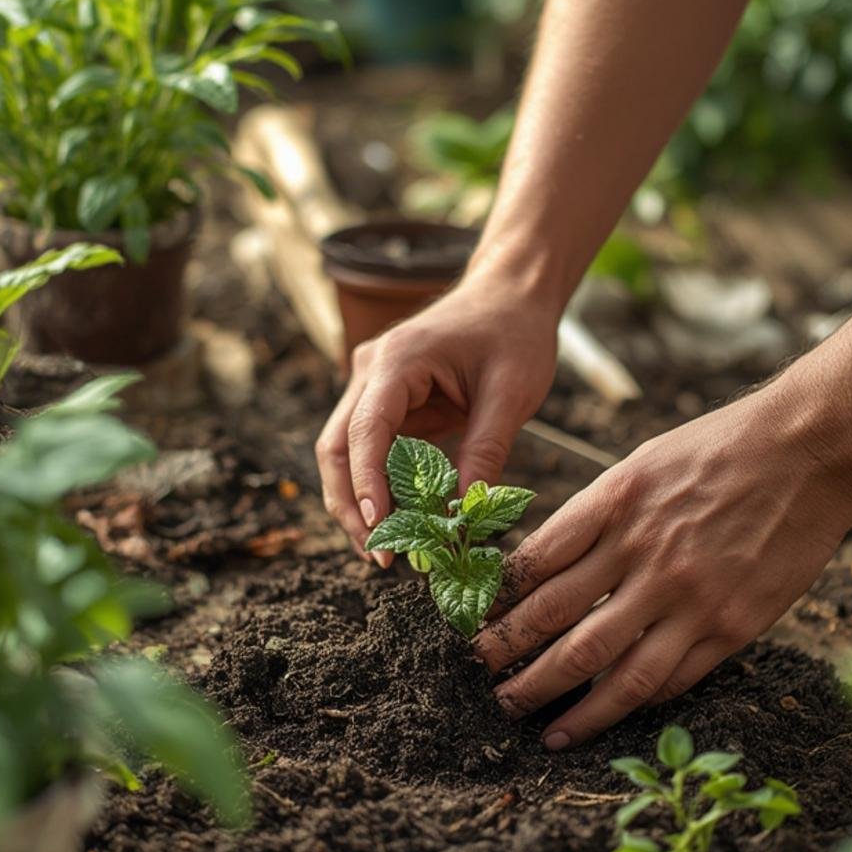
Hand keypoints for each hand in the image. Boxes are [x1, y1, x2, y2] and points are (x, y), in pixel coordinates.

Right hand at [315, 279, 557, 555]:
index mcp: (396, 360)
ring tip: (385, 550)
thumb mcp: (511, 394)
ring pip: (345, 454)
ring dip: (359, 503)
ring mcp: (373, 387)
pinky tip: (400, 523)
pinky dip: (380, 489)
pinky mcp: (387, 404)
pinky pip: (371, 453)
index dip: (367, 485)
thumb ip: (485, 452)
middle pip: (336, 448)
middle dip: (350, 506)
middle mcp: (370, 372)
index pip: (365, 431)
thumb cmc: (515, 333)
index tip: (380, 529)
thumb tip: (462, 515)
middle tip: (379, 556)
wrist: (512, 294)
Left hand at [475, 387, 851, 747]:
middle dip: (511, 658)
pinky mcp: (731, 625)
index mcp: (615, 504)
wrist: (810, 449)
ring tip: (536, 727)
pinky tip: (605, 716)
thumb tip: (539, 567)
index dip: (497, 603)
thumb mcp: (641, 463)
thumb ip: (594, 516)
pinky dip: (630, 702)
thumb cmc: (720, 448)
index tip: (472, 626)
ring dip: (563, 703)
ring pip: (609, 668)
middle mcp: (644, 553)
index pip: (535, 564)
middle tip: (482, 683)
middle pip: (557, 621)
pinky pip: (669, 678)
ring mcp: (689, 595)